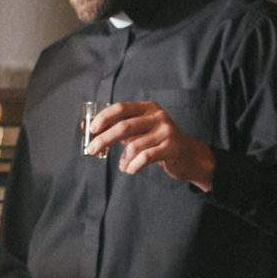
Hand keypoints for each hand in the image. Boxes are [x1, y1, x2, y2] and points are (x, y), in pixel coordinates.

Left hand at [88, 100, 214, 189]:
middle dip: (104, 139)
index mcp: (148, 108)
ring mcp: (166, 131)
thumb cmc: (158, 142)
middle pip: (124, 126)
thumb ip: (118, 128)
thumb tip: (86, 127)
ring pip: (134, 146)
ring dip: (123, 159)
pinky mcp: (171, 148)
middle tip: (92, 150)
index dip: (104, 117)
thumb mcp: (140, 131)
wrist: (189, 156)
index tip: (91, 129)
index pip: (122, 108)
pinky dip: (133, 165)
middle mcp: (158, 116)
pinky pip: (145, 157)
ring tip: (124, 165)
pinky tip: (130, 169)